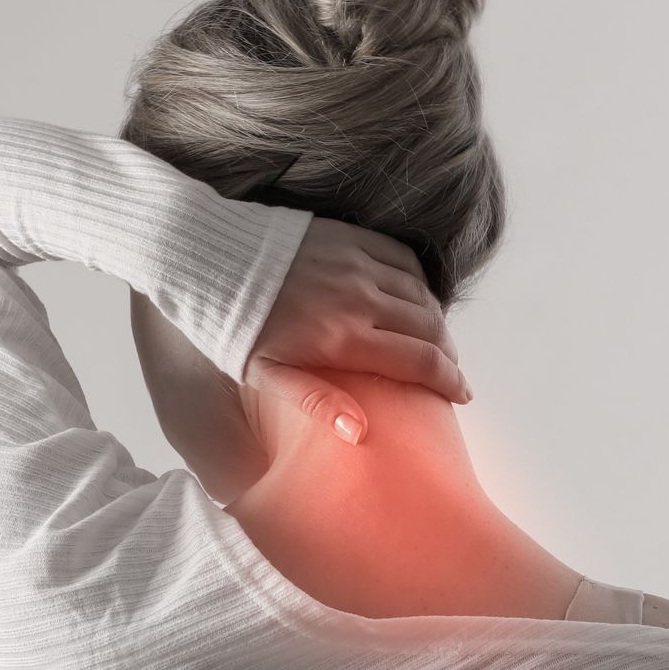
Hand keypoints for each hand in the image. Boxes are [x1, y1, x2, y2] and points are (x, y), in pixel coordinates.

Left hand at [244, 217, 471, 444]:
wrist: (207, 260)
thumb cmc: (233, 328)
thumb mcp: (266, 375)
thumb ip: (318, 403)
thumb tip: (361, 433)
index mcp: (343, 338)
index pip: (419, 360)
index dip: (449, 380)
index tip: (461, 394)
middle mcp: (359, 297)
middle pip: (430, 328)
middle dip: (448, 354)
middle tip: (450, 372)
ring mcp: (357, 263)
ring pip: (421, 294)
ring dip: (436, 320)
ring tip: (435, 341)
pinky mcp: (351, 237)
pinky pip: (403, 260)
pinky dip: (418, 283)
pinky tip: (416, 299)